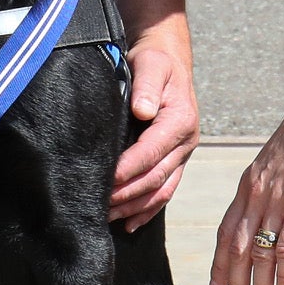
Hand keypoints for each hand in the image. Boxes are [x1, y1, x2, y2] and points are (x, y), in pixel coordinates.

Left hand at [108, 14, 198, 231]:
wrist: (168, 61)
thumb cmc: (155, 61)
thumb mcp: (151, 63)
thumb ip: (147, 86)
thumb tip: (143, 110)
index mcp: (180, 121)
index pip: (151, 153)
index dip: (128, 169)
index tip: (104, 179)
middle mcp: (185, 143)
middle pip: (156, 178)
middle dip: (127, 195)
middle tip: (98, 205)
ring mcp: (182, 155)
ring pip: (161, 191)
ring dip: (134, 207)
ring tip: (107, 218)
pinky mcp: (175, 161)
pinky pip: (164, 191)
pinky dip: (147, 210)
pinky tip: (129, 223)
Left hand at [207, 75, 283, 284]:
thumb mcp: (280, 162)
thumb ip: (272, 186)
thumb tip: (274, 206)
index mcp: (248, 186)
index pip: (227, 232)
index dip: (221, 263)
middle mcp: (255, 196)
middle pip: (238, 250)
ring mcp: (275, 201)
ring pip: (259, 254)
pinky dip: (283, 276)